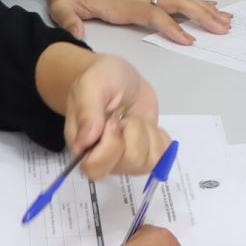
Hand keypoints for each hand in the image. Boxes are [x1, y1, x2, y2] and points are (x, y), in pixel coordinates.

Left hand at [44, 0, 231, 45]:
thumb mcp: (61, 8)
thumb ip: (70, 22)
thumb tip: (77, 36)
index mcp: (121, 2)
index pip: (153, 13)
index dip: (172, 26)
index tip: (189, 40)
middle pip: (175, 1)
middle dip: (201, 14)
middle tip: (223, 28)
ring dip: (204, 8)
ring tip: (226, 20)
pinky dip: (195, 1)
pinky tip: (210, 6)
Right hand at [61, 54, 168, 182]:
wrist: (120, 78)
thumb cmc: (102, 80)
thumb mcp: (91, 85)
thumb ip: (88, 111)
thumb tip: (85, 142)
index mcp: (83, 147)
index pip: (95, 168)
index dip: (110, 146)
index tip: (113, 120)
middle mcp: (104, 159)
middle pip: (130, 163)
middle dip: (134, 133)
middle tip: (123, 116)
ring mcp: (127, 160)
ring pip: (149, 160)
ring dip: (146, 132)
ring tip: (132, 118)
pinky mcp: (146, 155)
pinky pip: (163, 157)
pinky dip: (159, 136)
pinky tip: (145, 124)